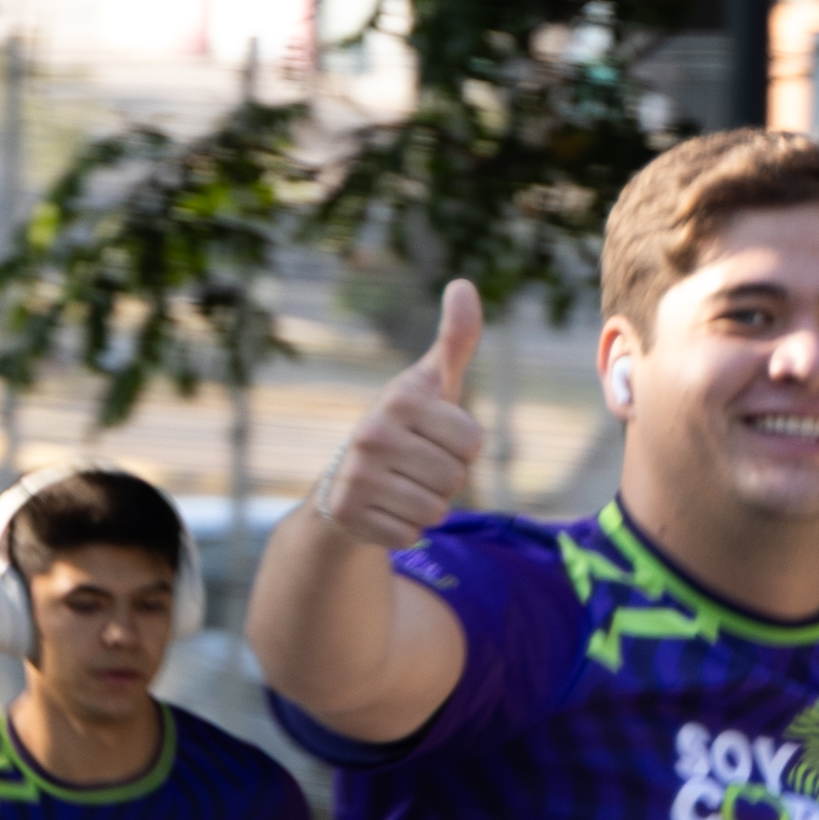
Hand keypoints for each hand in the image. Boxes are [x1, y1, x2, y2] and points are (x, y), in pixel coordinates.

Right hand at [313, 280, 488, 554]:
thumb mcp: (430, 383)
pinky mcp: (349, 516)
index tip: (434, 437)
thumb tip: (463, 284)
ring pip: (436, 510)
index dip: (463, 447)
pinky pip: (411, 535)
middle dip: (446, 479)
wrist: (345, 479)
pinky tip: (385, 509)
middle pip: (456, 479)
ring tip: (401, 486)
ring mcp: (356, 477)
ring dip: (428, 505)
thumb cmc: (405, 426)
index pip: (473, 443)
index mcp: (400, 400)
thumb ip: (455, 339)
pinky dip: (405, 529)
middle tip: (416, 466)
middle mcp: (371, 434)